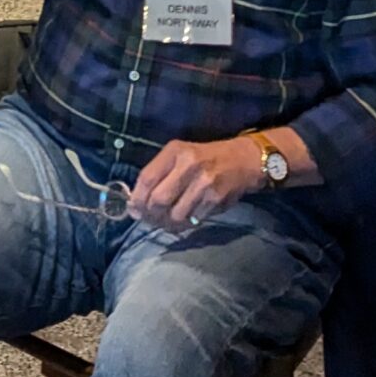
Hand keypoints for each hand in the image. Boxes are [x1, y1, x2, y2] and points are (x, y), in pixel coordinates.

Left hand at [128, 137, 263, 230]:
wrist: (242, 160)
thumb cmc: (204, 158)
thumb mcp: (179, 155)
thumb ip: (158, 174)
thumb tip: (135, 204)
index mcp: (175, 151)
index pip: (147, 178)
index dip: (137, 198)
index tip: (133, 209)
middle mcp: (189, 165)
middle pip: (159, 199)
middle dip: (150, 214)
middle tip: (148, 219)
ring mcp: (204, 184)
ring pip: (175, 214)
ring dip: (166, 223)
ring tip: (164, 222)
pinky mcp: (216, 200)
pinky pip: (192, 220)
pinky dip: (184, 225)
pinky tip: (182, 221)